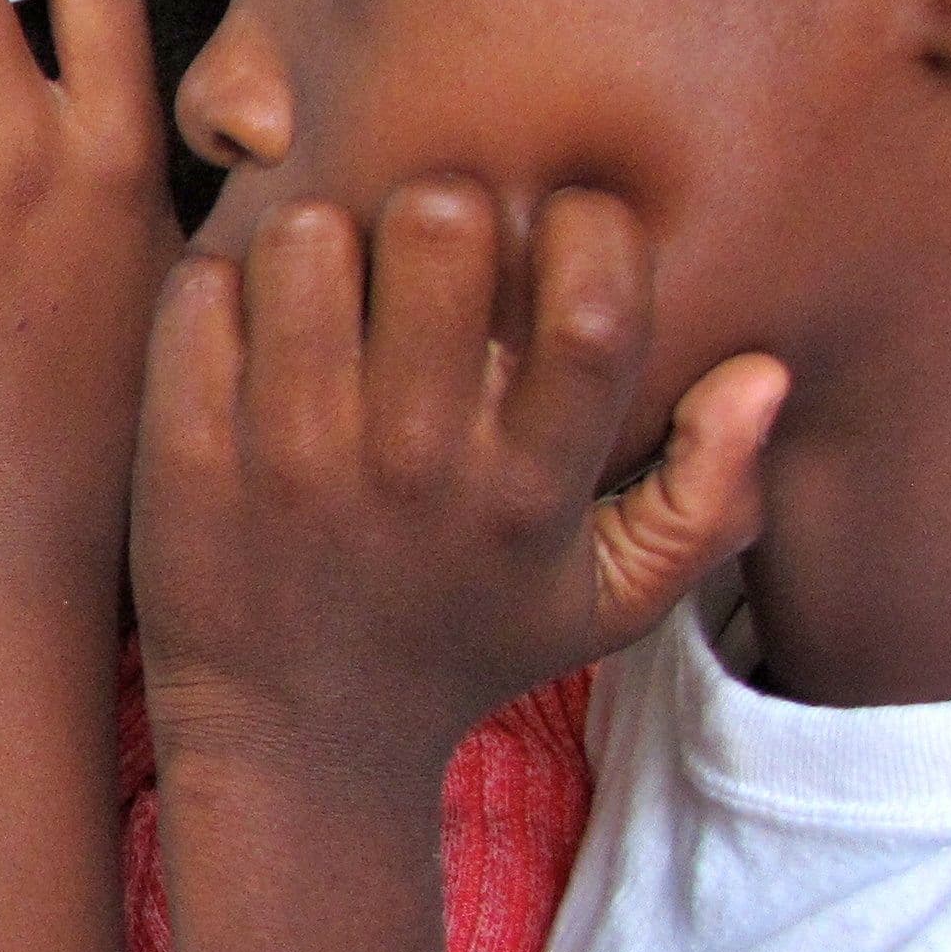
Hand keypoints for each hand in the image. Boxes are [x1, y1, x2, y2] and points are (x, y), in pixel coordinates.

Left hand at [134, 178, 786, 786]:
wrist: (294, 744)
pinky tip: (244, 327)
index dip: (584, 229)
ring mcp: (291, 455)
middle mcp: (416, 465)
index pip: (596, 305)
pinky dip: (220, 284)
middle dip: (435, 207)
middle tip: (419, 251)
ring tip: (326, 285)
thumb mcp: (606, 603)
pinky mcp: (186, 451)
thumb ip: (706, 499)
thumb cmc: (461, 648)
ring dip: (319, 233)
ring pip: (309, 236)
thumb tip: (764, 373)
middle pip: (440, 227)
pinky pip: (203, 291)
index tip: (551, 238)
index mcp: (531, 490)